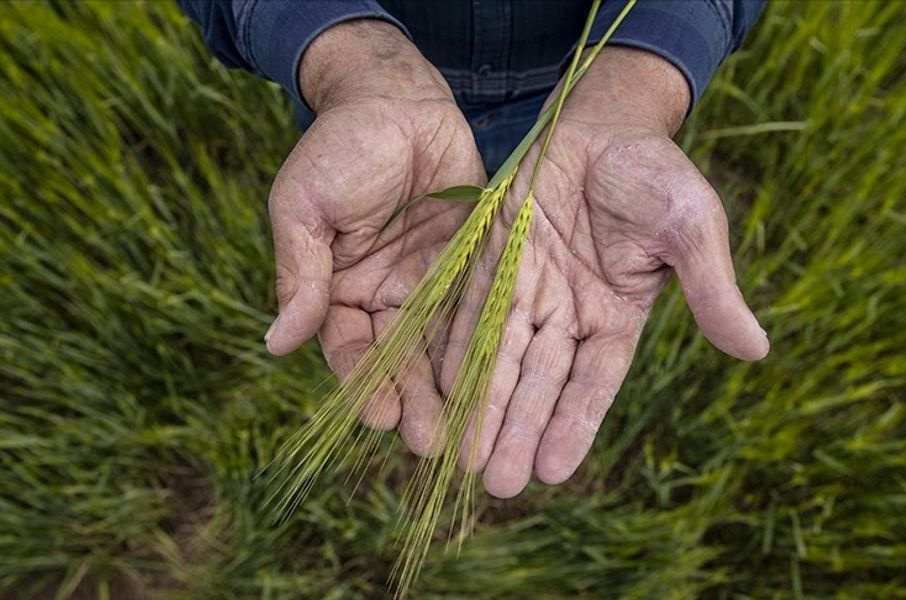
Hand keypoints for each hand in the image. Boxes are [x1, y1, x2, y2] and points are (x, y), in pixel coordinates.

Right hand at [264, 20, 484, 452]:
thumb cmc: (340, 147)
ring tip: (467, 432)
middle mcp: (385, 297)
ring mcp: (430, 283)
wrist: (397, 99)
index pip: (349, 349)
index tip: (376, 416)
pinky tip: (499, 380)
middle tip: (432, 443)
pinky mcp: (470, 265)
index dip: (361, 383)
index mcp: (339, 289)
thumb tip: (276, 344)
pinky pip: (477, 311)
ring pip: (441, 348)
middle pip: (399, 361)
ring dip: (451, 389)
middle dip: (412, 402)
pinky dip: (485, 347)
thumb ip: (300, 274)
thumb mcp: (306, 206)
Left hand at [440, 48, 768, 497]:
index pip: (593, 382)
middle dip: (519, 430)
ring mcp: (526, 288)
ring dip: (483, 404)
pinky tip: (437, 387)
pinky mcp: (490, 259)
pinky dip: (454, 346)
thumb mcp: (692, 227)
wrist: (601, 121)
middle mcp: (567, 313)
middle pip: (539, 382)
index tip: (554, 471)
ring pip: (500, 356)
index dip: (573, 423)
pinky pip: (469, 309)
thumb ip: (712, 288)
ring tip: (464, 456)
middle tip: (498, 485)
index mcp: (617, 316)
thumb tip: (756, 351)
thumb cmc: (655, 173)